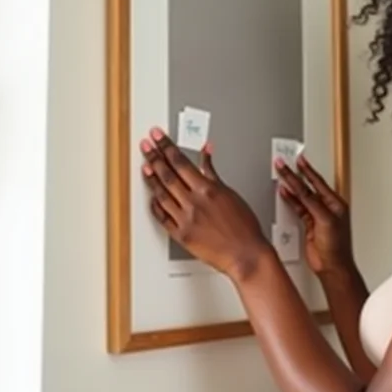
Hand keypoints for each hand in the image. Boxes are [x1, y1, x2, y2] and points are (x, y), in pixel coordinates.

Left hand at [140, 128, 270, 278]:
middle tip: (145, 145)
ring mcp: (185, 219)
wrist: (246, 254)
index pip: (181, 162)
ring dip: (151, 179)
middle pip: (168, 175)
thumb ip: (213, 172)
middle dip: (154, 156)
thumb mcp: (231, 193)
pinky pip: (163, 217)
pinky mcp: (181, 235)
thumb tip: (206, 153)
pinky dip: (156, 206)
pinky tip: (152, 198)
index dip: (166, 146)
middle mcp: (194, 203)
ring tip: (144, 166)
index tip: (158, 136)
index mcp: (208, 190)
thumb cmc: (244, 227)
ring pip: (162, 195)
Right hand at [274, 154, 352, 276]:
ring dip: (291, 186)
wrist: (332, 267)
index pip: (317, 182)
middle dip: (295, 175)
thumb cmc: (337, 247)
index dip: (306, 170)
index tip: (297, 160)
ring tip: (281, 174)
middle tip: (284, 164)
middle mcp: (327, 207)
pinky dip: (290, 200)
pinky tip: (284, 193)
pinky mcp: (309, 225)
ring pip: (301, 197)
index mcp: (335, 203)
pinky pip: (298, 208)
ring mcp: (317, 216)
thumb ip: (313, 204)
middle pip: (308, 187)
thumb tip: (302, 191)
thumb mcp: (325, 220)